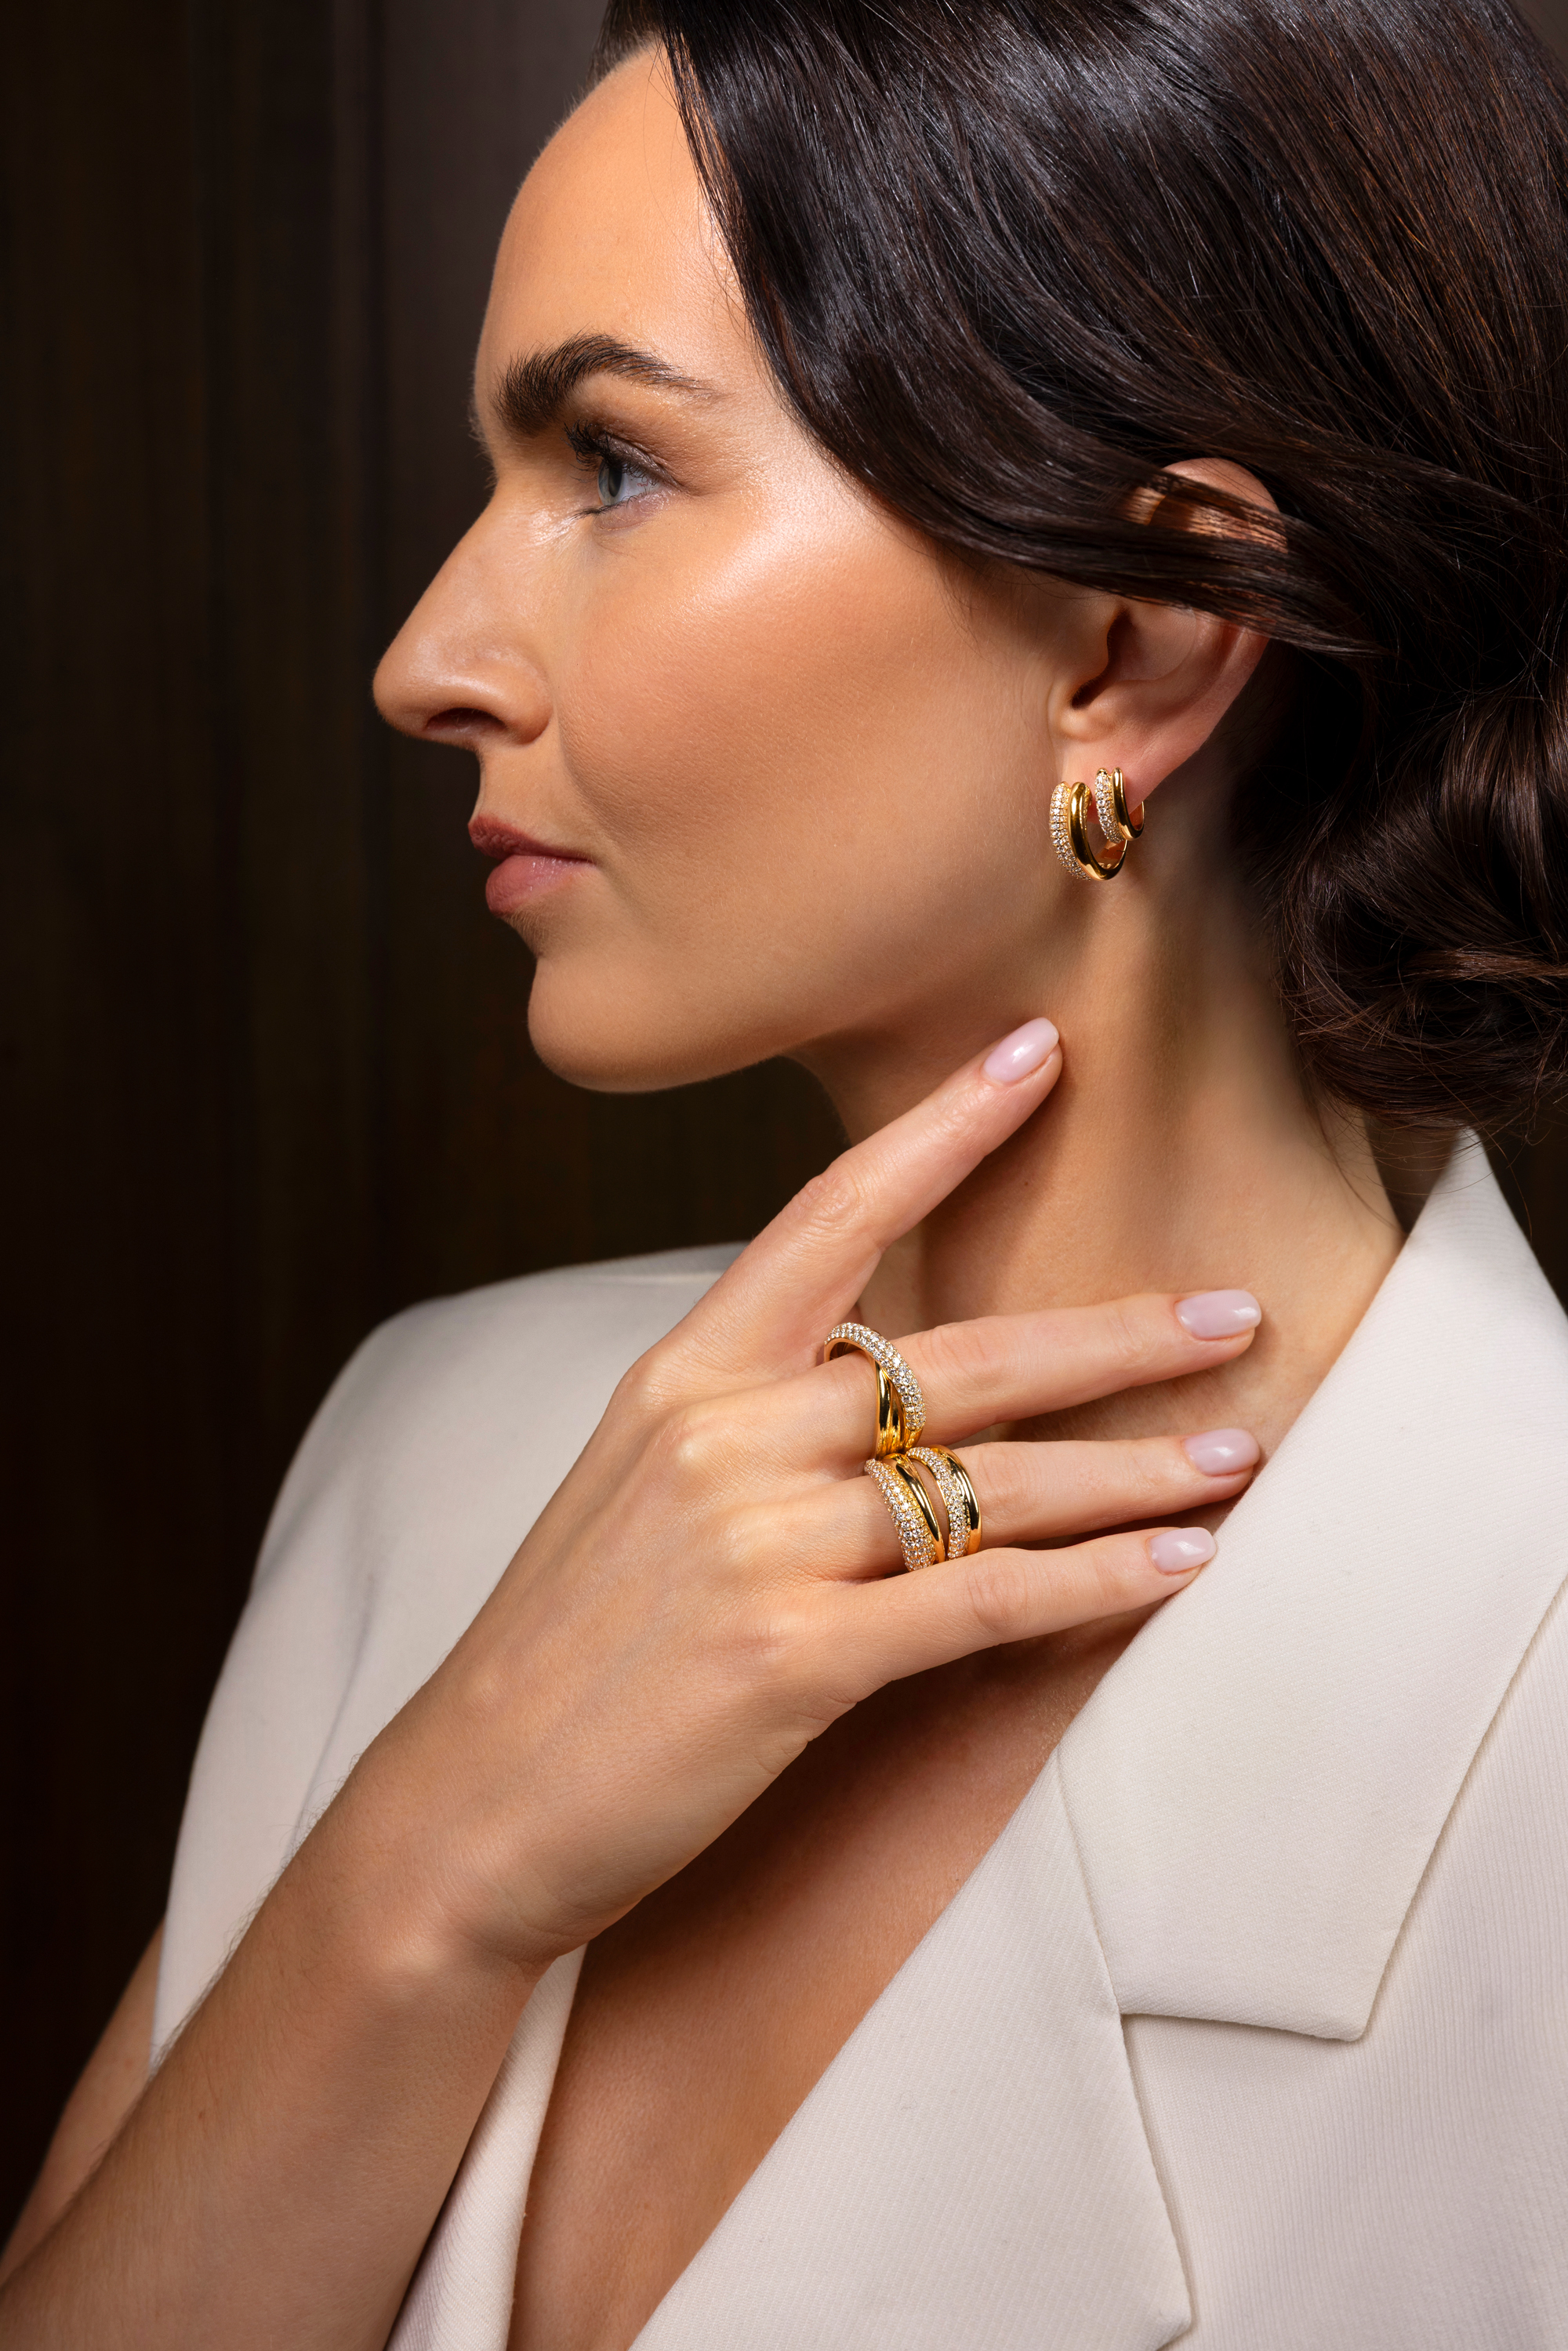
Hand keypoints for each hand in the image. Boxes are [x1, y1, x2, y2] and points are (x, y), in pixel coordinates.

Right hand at [368, 1019, 1259, 1972]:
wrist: (471, 1806)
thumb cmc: (565, 1650)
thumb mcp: (635, 1486)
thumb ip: (749, 1414)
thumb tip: (878, 1377)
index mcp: (682, 1375)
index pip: (830, 1213)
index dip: (944, 1129)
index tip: (1039, 1055)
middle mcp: (725, 1436)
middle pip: (958, 1356)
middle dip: (1113, 1334)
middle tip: (1233, 1311)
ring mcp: (759, 1544)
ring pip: (992, 1479)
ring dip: (1136, 1467)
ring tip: (1238, 1450)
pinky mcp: (793, 1660)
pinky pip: (983, 1600)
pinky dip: (1094, 1582)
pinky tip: (1180, 1566)